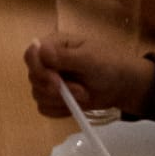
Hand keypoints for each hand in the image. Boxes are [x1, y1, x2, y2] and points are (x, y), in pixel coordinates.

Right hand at [22, 36, 154, 122]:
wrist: (123, 86)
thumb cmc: (109, 65)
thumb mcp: (90, 59)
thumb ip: (65, 56)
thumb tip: (40, 49)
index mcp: (53, 45)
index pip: (31, 55)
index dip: (38, 69)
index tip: (57, 82)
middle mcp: (48, 62)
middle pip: (33, 77)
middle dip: (54, 89)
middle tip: (80, 92)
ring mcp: (50, 81)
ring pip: (38, 95)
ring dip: (61, 101)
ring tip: (84, 96)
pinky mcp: (55, 98)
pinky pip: (45, 108)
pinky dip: (60, 110)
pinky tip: (76, 106)